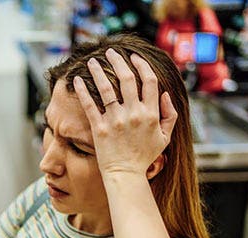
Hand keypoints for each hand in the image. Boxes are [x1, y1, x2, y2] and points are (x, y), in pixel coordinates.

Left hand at [73, 49, 177, 176]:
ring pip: (107, 88)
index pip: (149, 81)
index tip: (133, 57)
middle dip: (118, 61)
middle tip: (110, 52)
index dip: (141, 65)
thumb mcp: (165, 137)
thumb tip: (165, 94)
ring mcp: (116, 120)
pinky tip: (78, 80)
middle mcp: (134, 114)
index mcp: (151, 113)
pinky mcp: (100, 129)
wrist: (125, 174)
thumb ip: (170, 115)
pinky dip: (83, 91)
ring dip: (98, 71)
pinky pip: (90, 105)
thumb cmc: (144, 156)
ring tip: (92, 61)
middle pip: (127, 78)